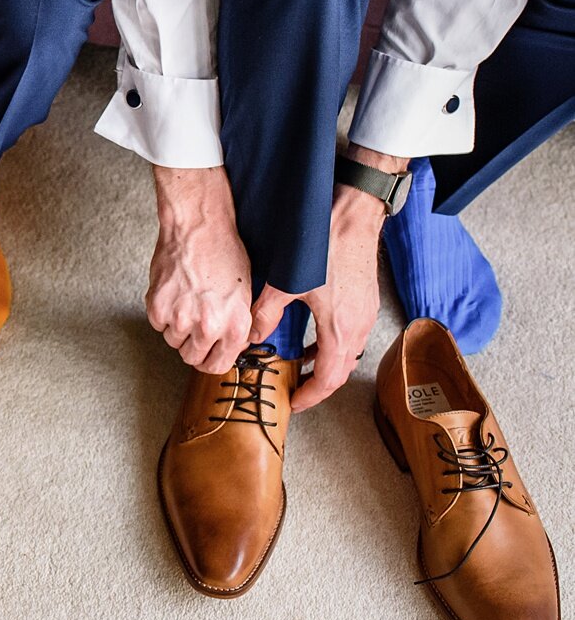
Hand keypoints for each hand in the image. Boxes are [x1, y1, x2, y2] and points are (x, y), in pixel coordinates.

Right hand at [147, 166, 254, 373]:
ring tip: (186, 302)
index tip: (207, 353)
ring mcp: (180, 318)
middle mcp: (208, 327)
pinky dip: (162, 312)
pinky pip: (157, 324)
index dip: (211, 359)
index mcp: (235, 326)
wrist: (198, 226)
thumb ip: (237, 326)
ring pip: (173, 341)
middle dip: (193, 345)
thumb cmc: (224, 252)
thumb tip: (229, 346)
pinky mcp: (157, 307)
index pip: (217, 366)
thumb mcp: (245, 294)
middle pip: (191, 358)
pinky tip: (174, 294)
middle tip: (194, 326)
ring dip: (177, 327)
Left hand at [249, 146, 402, 409]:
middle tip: (296, 390)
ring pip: (348, 352)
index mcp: (340, 330)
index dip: (311, 397)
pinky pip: (352, 334)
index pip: (329, 379)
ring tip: (301, 365)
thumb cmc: (322, 246)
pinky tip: (315, 335)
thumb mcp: (284, 283)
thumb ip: (266, 314)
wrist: (353, 214)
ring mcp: (366, 313)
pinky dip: (334, 344)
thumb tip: (253, 336)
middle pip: (341, 370)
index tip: (294, 405)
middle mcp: (359, 327)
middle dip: (319, 385)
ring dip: (327, 364)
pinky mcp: (366, 299)